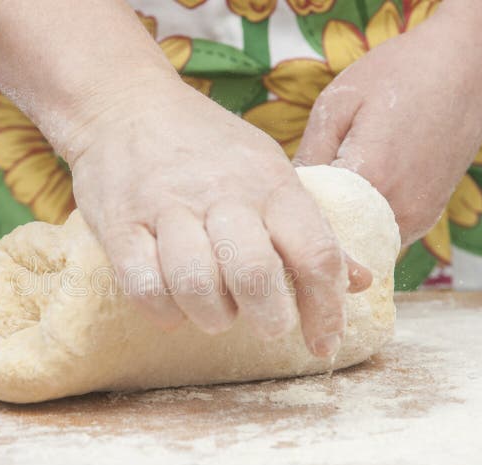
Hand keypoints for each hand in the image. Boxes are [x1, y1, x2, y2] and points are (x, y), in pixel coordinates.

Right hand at [64, 79, 371, 355]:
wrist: (125, 104)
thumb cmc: (206, 146)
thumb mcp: (267, 170)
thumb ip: (311, 228)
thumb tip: (361, 281)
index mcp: (270, 182)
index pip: (314, 252)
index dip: (327, 309)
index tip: (324, 343)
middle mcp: (222, 194)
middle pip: (255, 274)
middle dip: (269, 317)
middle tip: (269, 326)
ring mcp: (166, 209)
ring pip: (196, 283)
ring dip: (213, 316)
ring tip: (217, 315)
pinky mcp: (119, 224)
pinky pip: (143, 284)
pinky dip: (163, 310)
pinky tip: (173, 308)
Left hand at [295, 10, 481, 244]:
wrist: (469, 69)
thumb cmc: (399, 75)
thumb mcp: (338, 104)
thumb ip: (309, 156)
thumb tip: (284, 196)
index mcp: (369, 178)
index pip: (312, 220)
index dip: (290, 214)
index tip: (278, 202)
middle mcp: (395, 210)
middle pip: (336, 241)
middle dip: (312, 227)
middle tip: (297, 201)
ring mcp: (415, 220)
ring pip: (359, 246)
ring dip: (338, 231)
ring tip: (327, 195)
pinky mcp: (426, 221)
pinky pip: (380, 239)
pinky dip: (361, 228)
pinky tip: (353, 199)